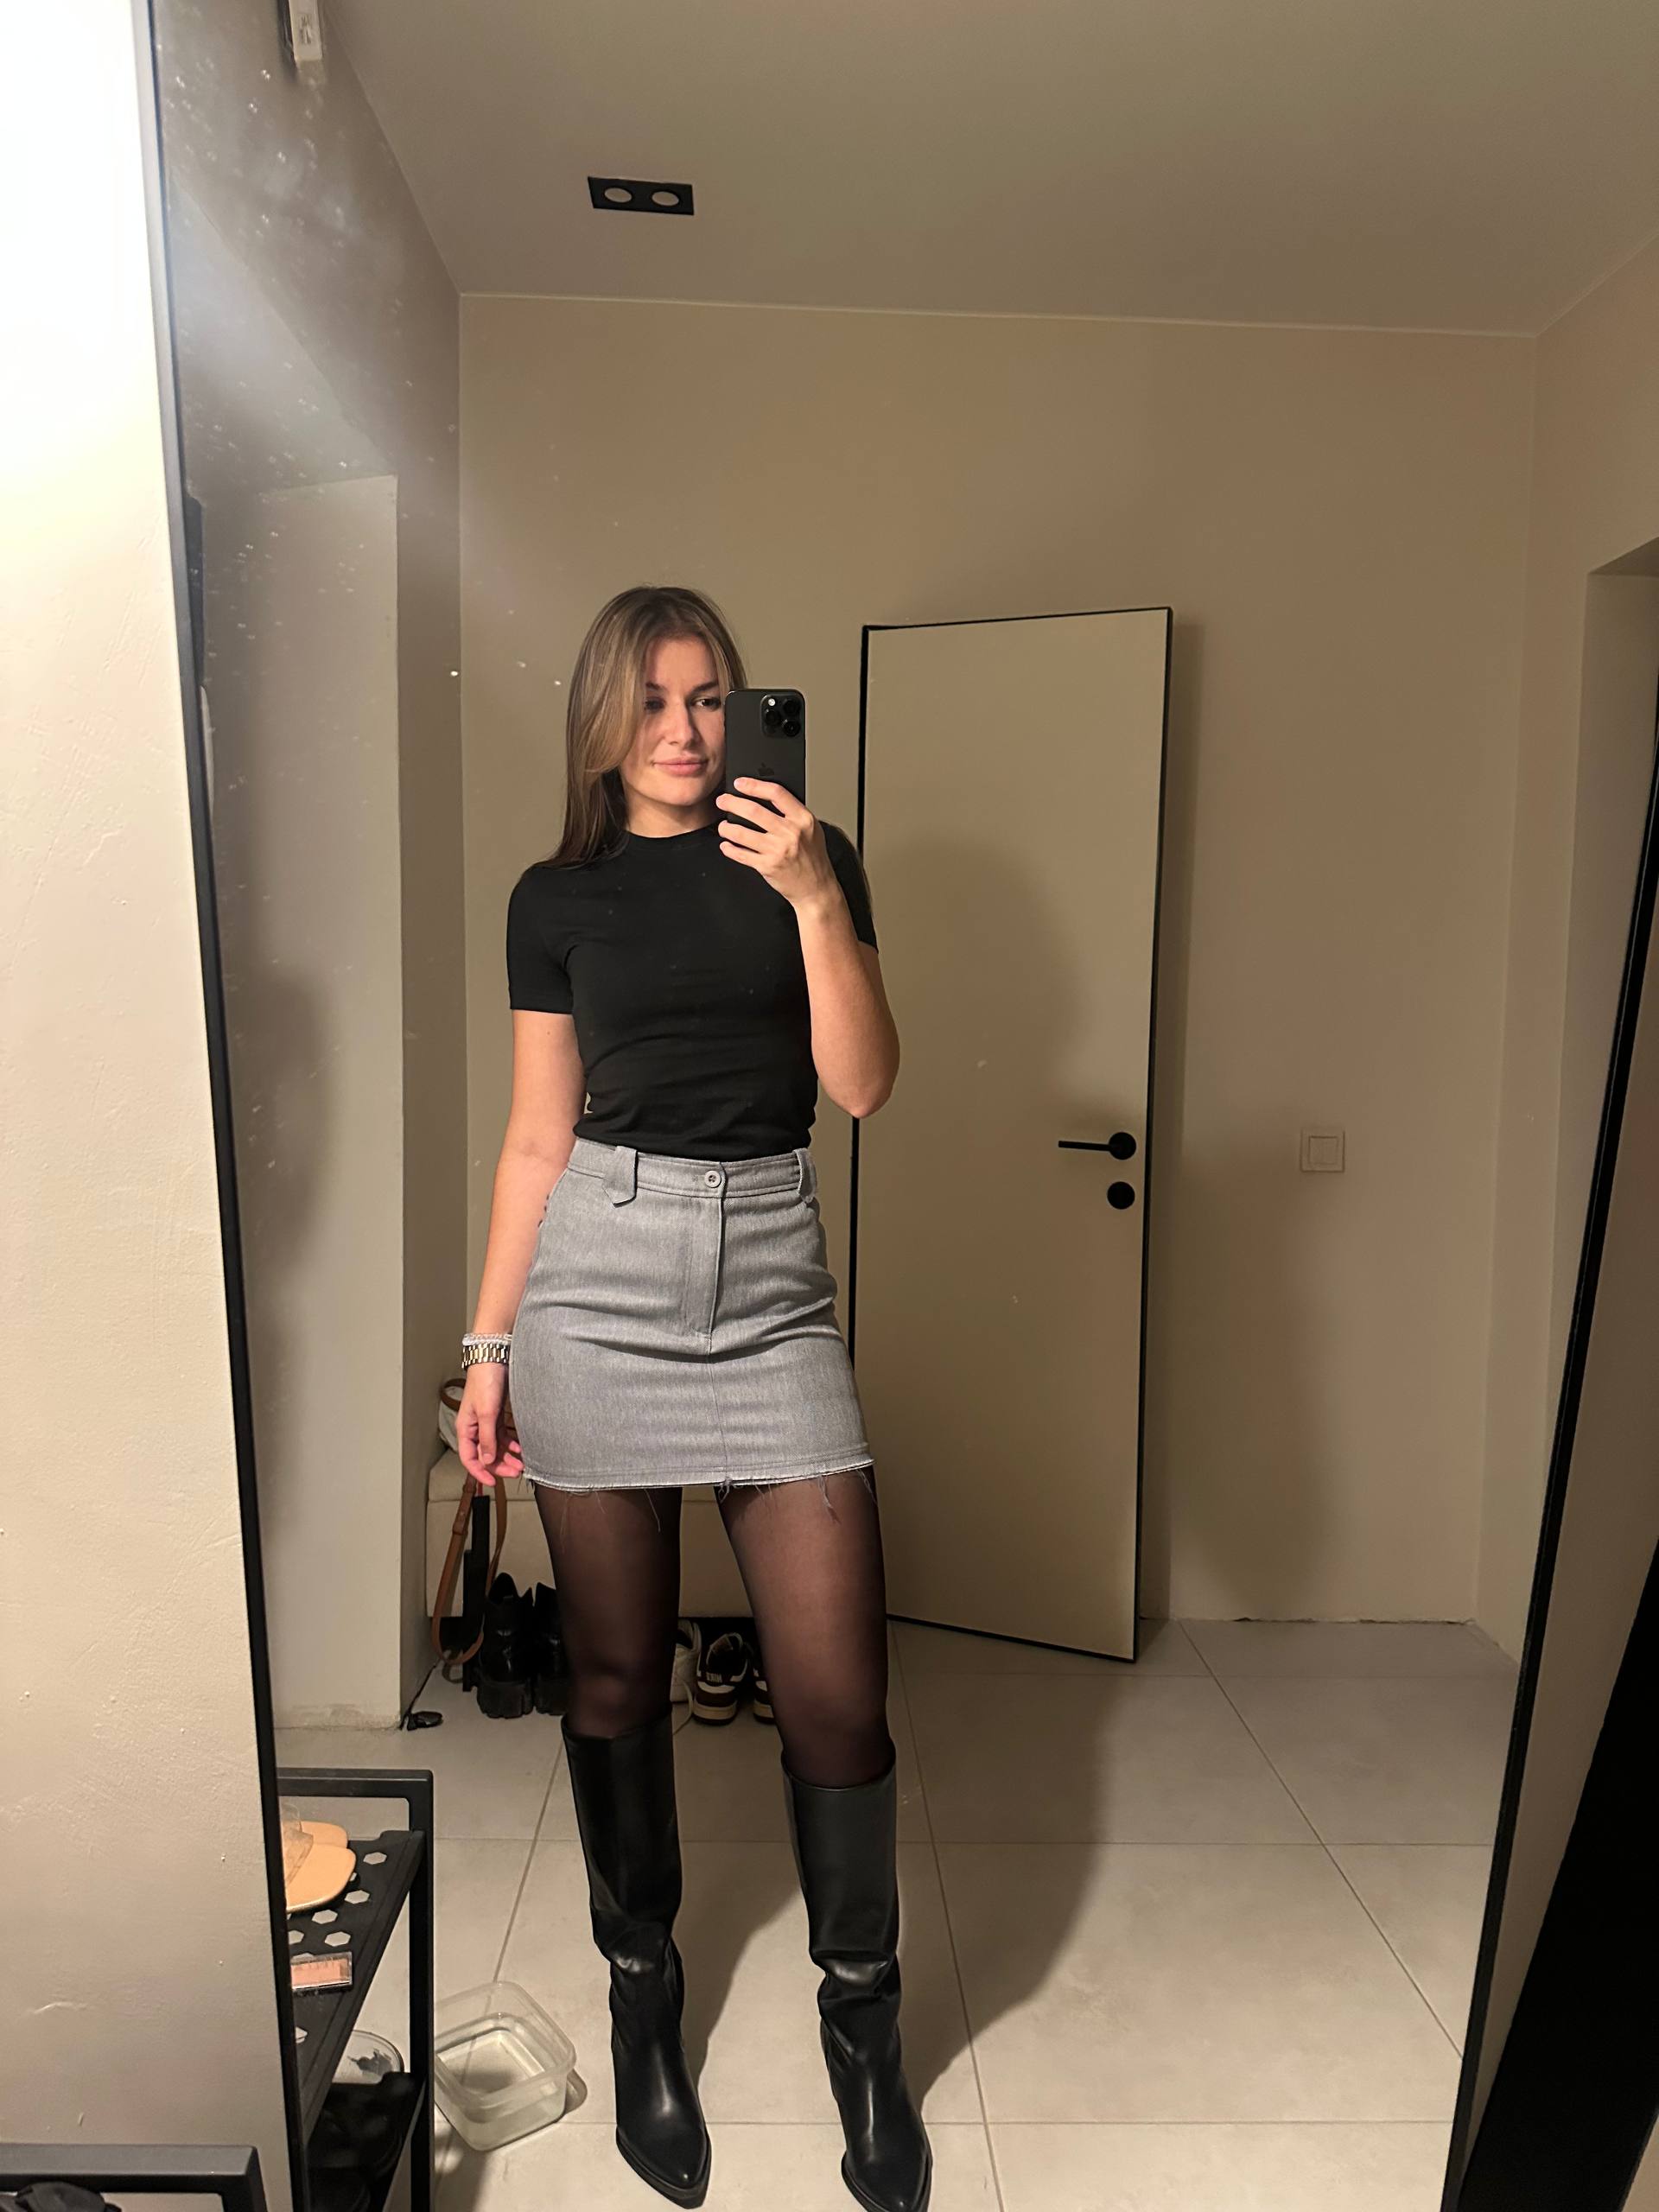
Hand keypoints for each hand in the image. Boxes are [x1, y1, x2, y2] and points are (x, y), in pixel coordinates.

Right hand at [457, 1362, 524, 1488]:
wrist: (495, 1357)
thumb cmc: (485, 1380)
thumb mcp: (487, 1413)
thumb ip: (486, 1438)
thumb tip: (486, 1460)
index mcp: (465, 1428)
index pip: (469, 1458)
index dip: (479, 1472)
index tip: (493, 1482)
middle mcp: (474, 1427)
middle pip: (485, 1454)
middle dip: (499, 1466)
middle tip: (516, 1472)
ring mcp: (486, 1421)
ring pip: (495, 1446)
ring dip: (507, 1456)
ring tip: (522, 1463)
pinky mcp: (496, 1414)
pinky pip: (502, 1435)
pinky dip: (511, 1444)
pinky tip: (520, 1449)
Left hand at [715, 779, 838, 909]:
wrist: (816, 888)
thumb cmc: (813, 858)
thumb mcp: (812, 830)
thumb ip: (794, 813)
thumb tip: (765, 797)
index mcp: (803, 819)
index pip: (776, 793)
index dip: (754, 785)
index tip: (740, 783)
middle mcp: (790, 833)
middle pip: (753, 810)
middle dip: (732, 803)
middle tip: (722, 800)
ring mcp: (778, 850)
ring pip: (742, 832)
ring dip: (726, 827)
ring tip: (723, 826)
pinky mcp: (767, 866)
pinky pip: (741, 854)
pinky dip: (729, 849)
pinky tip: (726, 845)